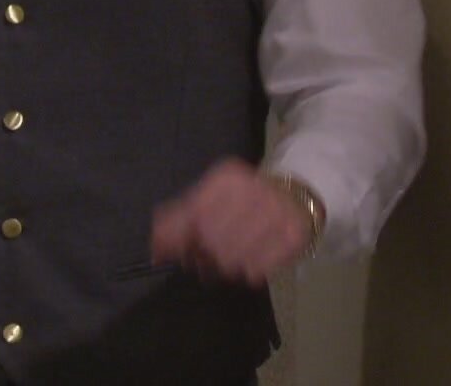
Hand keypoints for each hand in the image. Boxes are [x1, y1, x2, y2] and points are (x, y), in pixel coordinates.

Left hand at [149, 158, 315, 286]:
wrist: (295, 194)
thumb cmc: (242, 199)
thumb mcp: (209, 197)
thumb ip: (178, 218)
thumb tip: (154, 248)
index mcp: (227, 179)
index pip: (192, 214)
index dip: (178, 239)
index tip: (171, 254)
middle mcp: (252, 191)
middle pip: (209, 240)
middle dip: (200, 256)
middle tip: (201, 261)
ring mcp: (276, 214)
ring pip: (232, 258)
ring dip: (223, 267)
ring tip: (225, 262)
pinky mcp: (293, 237)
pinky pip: (257, 269)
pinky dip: (248, 272)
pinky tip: (248, 263)